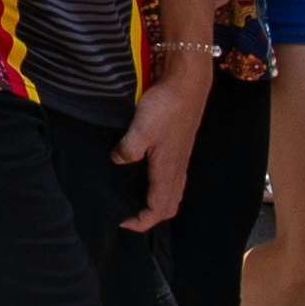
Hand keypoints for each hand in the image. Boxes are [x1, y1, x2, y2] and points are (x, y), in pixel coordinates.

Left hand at [116, 62, 212, 232]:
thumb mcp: (140, 130)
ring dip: (156, 202)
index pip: (158, 210)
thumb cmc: (166, 106)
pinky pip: (173, 177)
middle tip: (129, 215)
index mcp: (168, 171)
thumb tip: (117, 161)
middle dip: (151, 217)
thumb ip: (127, 150)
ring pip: (172, 192)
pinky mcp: (179, 147)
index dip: (141, 222)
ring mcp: (180, 159)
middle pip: (169, 206)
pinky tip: (146, 174)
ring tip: (135, 199)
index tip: (122, 222)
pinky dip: (161, 186)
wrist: (187, 83)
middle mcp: (178, 169)